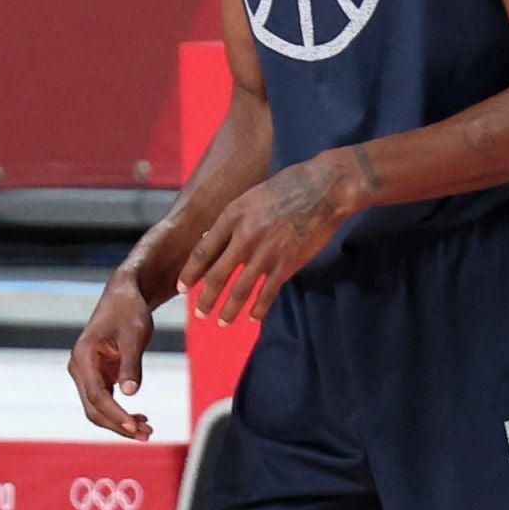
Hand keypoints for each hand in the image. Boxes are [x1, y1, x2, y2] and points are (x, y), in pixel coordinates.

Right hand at [68, 278, 158, 441]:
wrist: (124, 297)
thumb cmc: (129, 312)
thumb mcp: (135, 336)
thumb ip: (131, 364)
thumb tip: (130, 394)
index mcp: (83, 357)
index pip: (97, 395)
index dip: (115, 415)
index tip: (136, 428)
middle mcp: (79, 368)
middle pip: (93, 408)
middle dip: (118, 425)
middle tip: (147, 435)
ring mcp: (86, 374)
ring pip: (98, 408)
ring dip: (120, 422)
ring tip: (147, 431)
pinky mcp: (97, 376)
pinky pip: (105, 401)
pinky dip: (121, 413)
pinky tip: (141, 419)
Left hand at [177, 152, 368, 328]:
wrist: (327, 188)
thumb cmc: (288, 187)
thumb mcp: (250, 197)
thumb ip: (230, 220)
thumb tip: (208, 239)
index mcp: (232, 216)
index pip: (202, 252)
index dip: (190, 273)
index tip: (182, 288)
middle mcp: (245, 236)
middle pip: (217, 275)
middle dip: (206, 299)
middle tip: (199, 314)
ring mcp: (266, 252)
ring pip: (240, 289)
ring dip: (228, 310)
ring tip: (222, 322)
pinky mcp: (288, 263)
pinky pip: (268, 291)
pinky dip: (259, 307)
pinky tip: (252, 317)